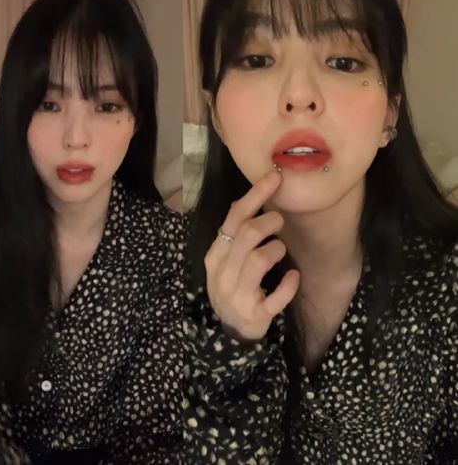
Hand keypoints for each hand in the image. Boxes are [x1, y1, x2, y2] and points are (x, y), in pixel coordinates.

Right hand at [204, 171, 299, 341]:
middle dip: (269, 222)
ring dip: (276, 249)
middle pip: (247, 234)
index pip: (233, 219)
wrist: (230, 332)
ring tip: (280, 249)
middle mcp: (223, 273)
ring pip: (259, 259)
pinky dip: (288, 285)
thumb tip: (245, 201)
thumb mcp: (226, 261)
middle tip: (280, 222)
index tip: (275, 178)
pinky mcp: (255, 314)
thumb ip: (234, 235)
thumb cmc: (232, 287)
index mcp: (216, 255)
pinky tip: (293, 277)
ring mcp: (237, 294)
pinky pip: (275, 297)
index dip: (255, 195)